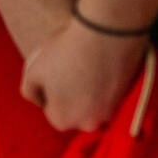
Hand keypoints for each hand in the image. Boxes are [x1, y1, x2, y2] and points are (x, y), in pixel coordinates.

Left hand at [20, 17, 147, 130]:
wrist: (107, 33)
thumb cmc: (65, 52)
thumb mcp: (33, 70)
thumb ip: (29, 91)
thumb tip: (38, 100)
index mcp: (62, 121)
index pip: (51, 111)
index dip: (50, 91)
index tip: (54, 72)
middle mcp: (88, 125)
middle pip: (74, 111)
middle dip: (71, 95)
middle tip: (70, 67)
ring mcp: (110, 113)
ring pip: (93, 104)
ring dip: (89, 90)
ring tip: (85, 64)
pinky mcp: (128, 99)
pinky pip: (110, 95)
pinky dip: (105, 83)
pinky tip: (100, 63)